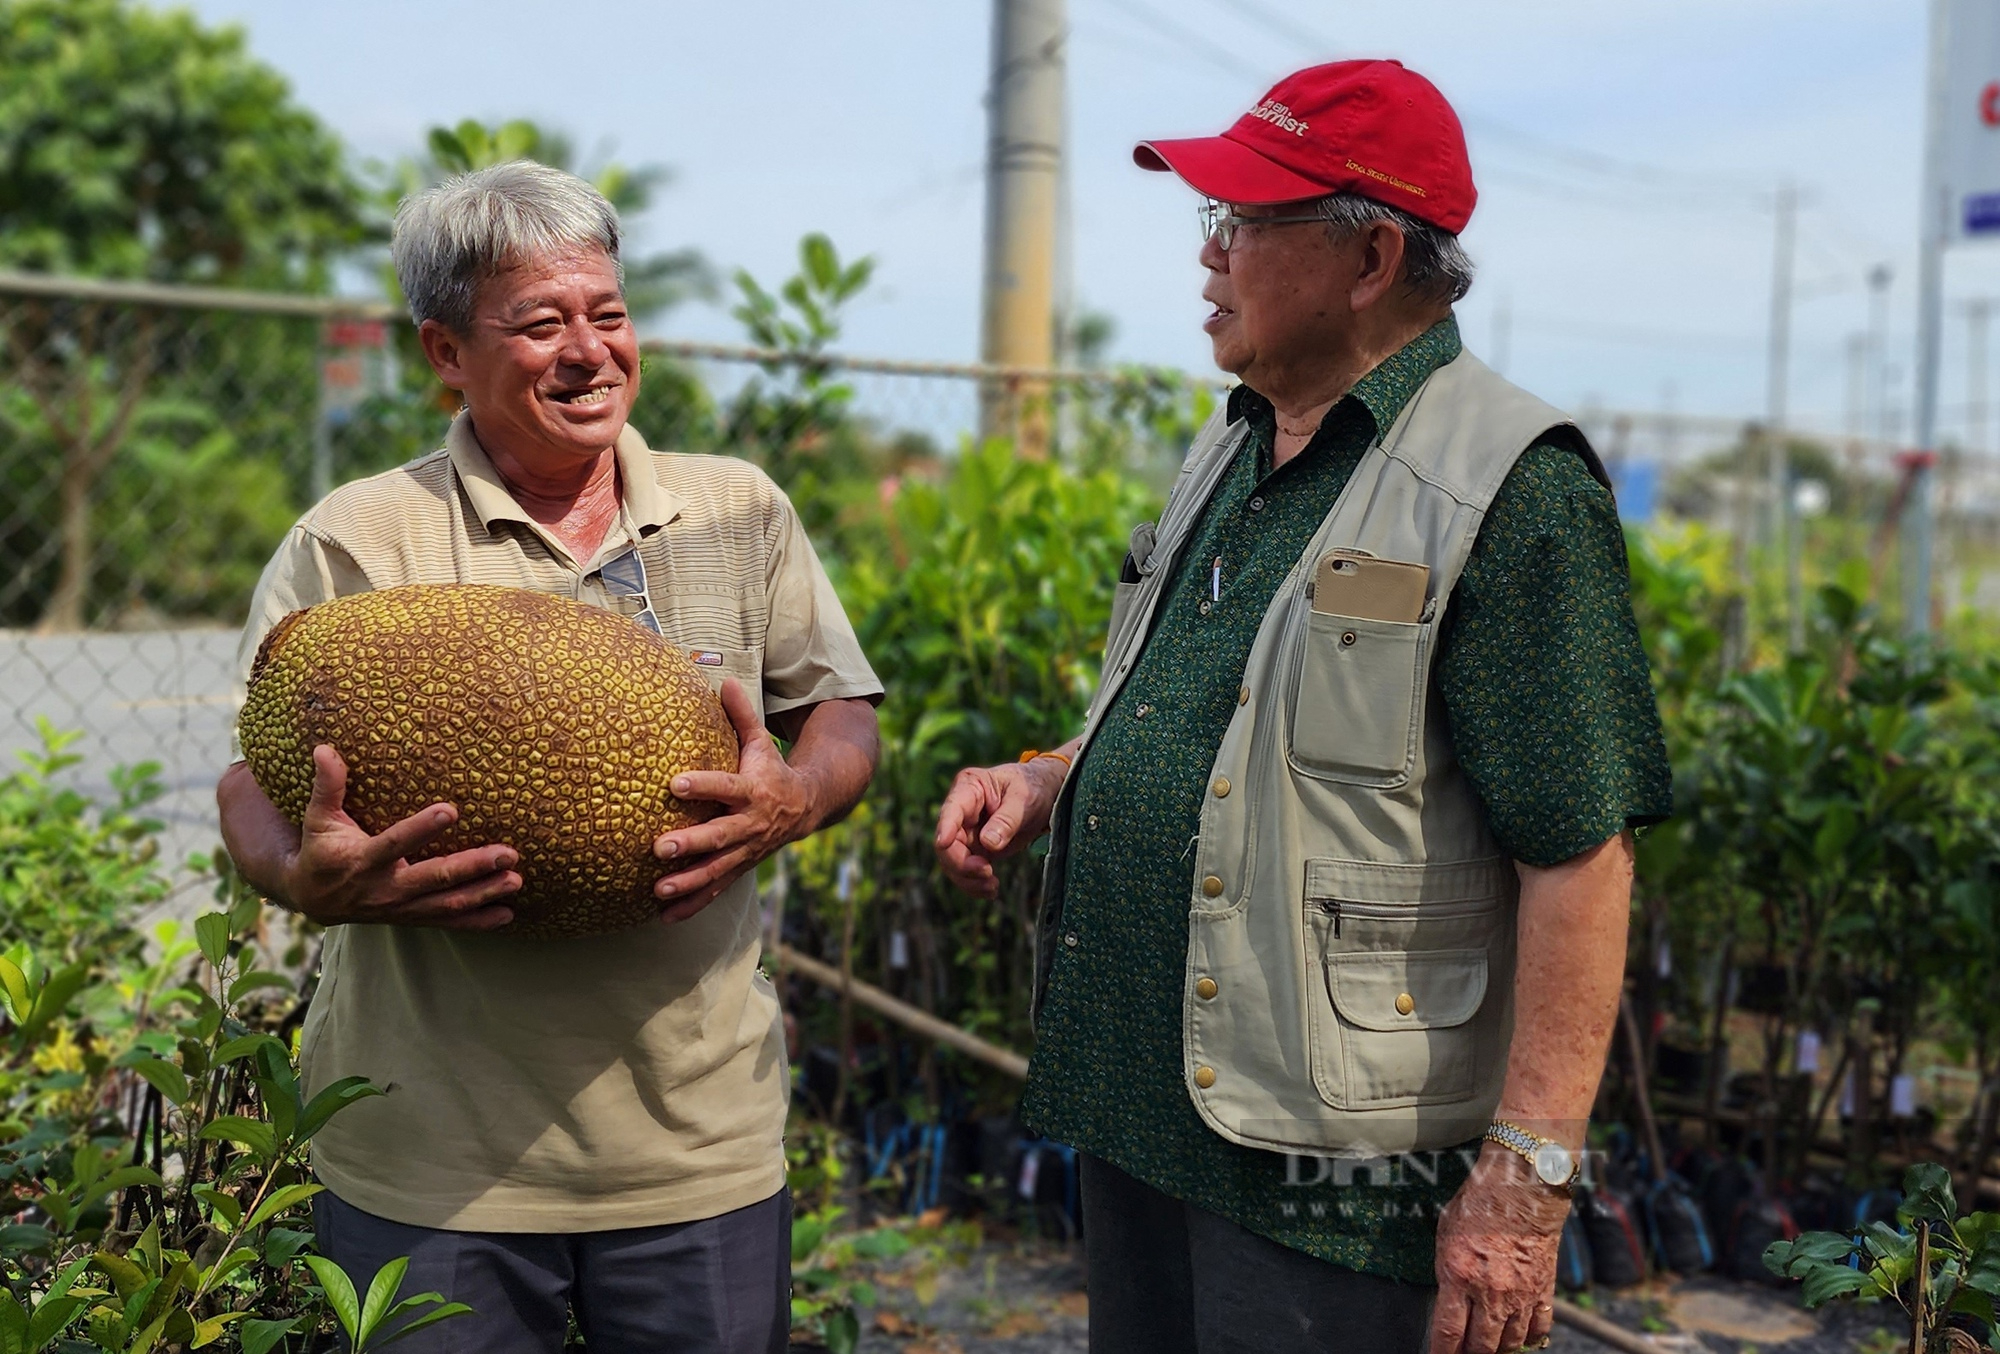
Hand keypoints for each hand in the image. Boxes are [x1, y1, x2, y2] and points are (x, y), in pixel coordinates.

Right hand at [273, 746, 520, 928]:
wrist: (314, 899)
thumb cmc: (321, 850)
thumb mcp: (318, 818)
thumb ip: (327, 786)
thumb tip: (323, 748)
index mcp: (362, 860)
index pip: (395, 843)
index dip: (421, 829)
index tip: (451, 810)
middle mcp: (385, 888)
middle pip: (433, 878)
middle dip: (472, 867)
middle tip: (508, 854)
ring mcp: (401, 907)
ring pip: (446, 903)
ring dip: (483, 893)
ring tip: (515, 880)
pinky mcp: (412, 917)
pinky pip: (447, 922)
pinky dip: (477, 921)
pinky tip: (507, 914)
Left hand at [651, 679, 814, 922]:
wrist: (808, 807)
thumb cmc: (773, 769)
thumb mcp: (761, 742)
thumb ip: (741, 716)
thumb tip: (722, 680)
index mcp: (754, 789)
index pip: (726, 786)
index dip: (703, 785)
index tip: (674, 783)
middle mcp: (751, 824)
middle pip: (719, 836)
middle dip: (691, 844)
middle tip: (660, 848)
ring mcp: (747, 850)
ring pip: (717, 870)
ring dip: (688, 882)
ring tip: (659, 890)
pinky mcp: (741, 868)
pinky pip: (716, 890)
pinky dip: (693, 905)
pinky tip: (664, 917)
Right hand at [933, 758, 1065, 899]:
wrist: (1044, 796)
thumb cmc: (1033, 787)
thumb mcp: (1024, 798)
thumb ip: (1007, 820)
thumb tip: (988, 844)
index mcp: (969, 786)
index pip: (951, 809)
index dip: (945, 827)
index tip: (944, 844)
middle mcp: (961, 810)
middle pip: (947, 842)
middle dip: (961, 863)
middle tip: (987, 873)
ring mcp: (966, 831)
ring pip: (953, 861)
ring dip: (968, 879)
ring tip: (992, 886)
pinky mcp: (974, 849)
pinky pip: (966, 871)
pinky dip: (975, 884)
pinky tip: (991, 890)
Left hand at [1429, 1144, 1568, 1353]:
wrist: (1522, 1190)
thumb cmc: (1478, 1206)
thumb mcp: (1445, 1235)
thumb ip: (1447, 1272)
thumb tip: (1449, 1301)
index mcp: (1458, 1276)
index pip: (1448, 1333)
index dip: (1442, 1353)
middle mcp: (1490, 1292)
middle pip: (1480, 1347)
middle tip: (1464, 1352)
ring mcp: (1519, 1295)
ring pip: (1509, 1344)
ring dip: (1497, 1349)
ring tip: (1489, 1346)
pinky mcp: (1542, 1292)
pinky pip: (1538, 1330)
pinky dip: (1529, 1339)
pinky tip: (1520, 1337)